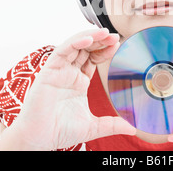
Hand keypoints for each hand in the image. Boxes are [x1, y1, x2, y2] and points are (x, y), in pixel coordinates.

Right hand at [11, 28, 135, 149]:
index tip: (118, 45)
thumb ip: (112, 124)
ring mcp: (59, 70)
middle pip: (86, 48)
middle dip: (100, 40)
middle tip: (114, 36)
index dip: (105, 50)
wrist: (40, 139)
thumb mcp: (93, 126)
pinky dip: (74, 42)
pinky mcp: (49, 71)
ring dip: (90, 36)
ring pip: (75, 45)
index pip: (94, 58)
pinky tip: (88, 39)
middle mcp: (69, 72)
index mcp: (79, 81)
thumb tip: (132, 129)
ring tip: (104, 33)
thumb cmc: (60, 130)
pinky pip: (62, 51)